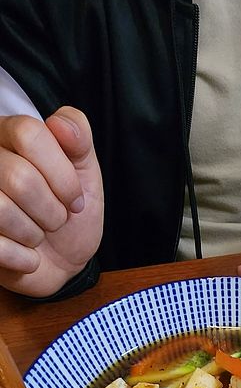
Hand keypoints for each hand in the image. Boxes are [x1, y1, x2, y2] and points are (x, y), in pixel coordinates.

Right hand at [0, 106, 102, 296]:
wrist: (63, 264)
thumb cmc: (69, 213)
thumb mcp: (85, 173)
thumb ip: (79, 138)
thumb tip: (60, 124)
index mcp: (8, 135)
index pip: (29, 134)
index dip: (61, 173)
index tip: (74, 197)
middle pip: (18, 177)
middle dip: (52, 209)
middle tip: (56, 219)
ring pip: (2, 210)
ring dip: (35, 233)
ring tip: (38, 235)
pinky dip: (26, 260)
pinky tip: (28, 256)